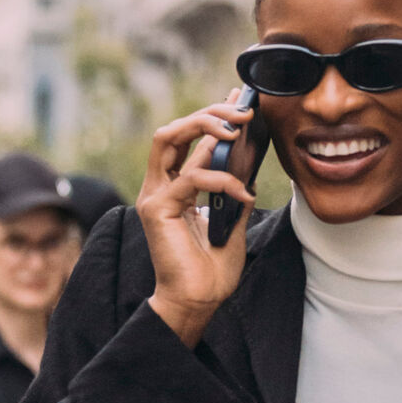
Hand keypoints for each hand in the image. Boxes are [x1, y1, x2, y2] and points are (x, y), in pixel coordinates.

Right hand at [136, 90, 257, 347]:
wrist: (199, 301)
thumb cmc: (211, 269)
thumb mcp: (231, 220)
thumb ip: (233, 192)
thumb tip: (247, 167)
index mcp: (174, 186)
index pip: (190, 139)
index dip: (213, 115)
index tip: (240, 100)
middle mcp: (159, 185)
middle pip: (174, 129)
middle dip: (208, 113)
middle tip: (242, 111)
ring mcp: (154, 195)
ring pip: (171, 138)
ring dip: (207, 127)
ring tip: (238, 129)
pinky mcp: (157, 208)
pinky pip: (191, 178)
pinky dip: (220, 180)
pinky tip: (242, 193)